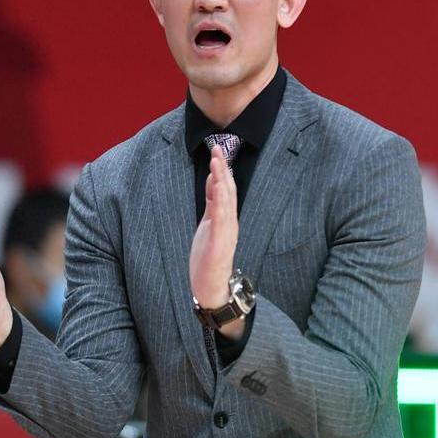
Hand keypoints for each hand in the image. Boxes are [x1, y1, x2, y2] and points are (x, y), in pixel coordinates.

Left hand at [189, 145, 237, 309]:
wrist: (211, 288)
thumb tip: (214, 181)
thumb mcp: (208, 225)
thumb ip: (212, 204)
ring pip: (226, 202)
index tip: (216, 151)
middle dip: (223, 169)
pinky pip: (221, 220)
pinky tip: (219, 190)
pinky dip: (221, 204)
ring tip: (218, 163)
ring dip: (223, 181)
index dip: (222, 170)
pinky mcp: (219, 244)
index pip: (225, 189)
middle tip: (217, 149)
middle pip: (228, 191)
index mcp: (225, 218)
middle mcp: (229, 223)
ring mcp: (226, 233)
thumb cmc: (209, 258)